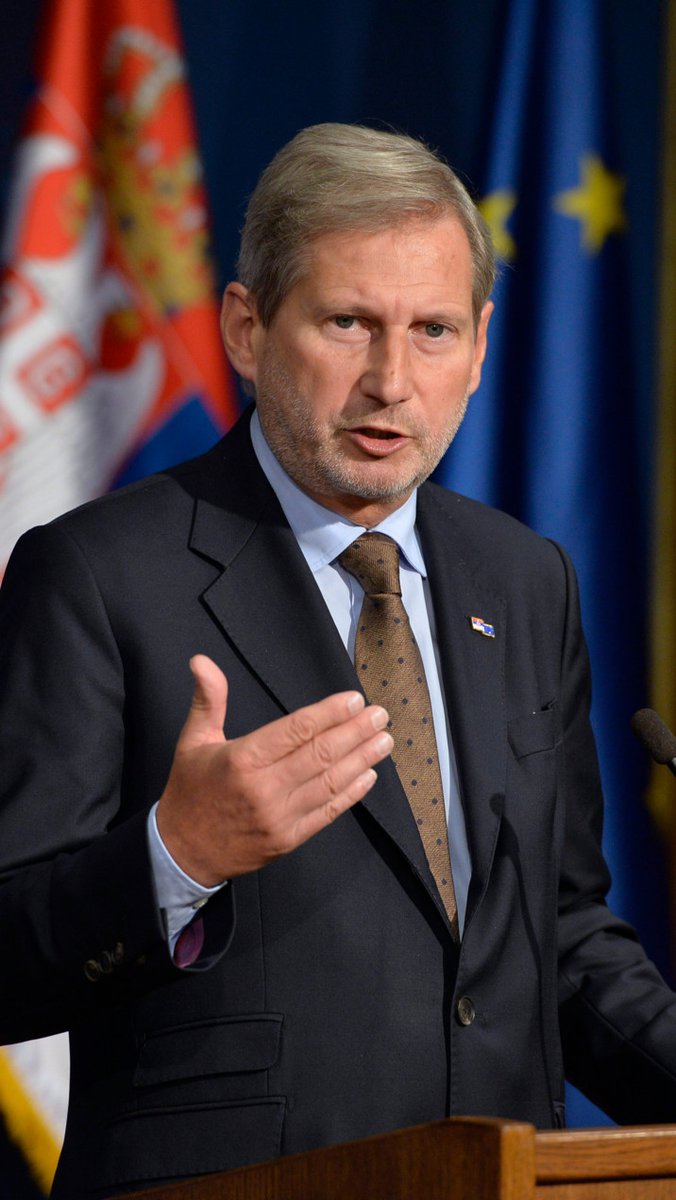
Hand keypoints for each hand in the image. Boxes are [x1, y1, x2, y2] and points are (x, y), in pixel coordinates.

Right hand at [157, 655, 392, 884]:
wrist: (182, 853)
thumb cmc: (190, 790)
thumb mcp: (192, 741)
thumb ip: (208, 699)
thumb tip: (201, 661)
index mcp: (242, 759)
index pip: (296, 730)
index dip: (329, 713)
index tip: (354, 700)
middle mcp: (264, 788)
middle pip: (321, 754)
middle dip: (355, 732)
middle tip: (380, 715)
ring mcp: (279, 817)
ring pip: (329, 782)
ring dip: (362, 759)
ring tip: (384, 741)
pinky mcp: (288, 839)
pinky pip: (327, 813)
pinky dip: (351, 794)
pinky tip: (369, 776)